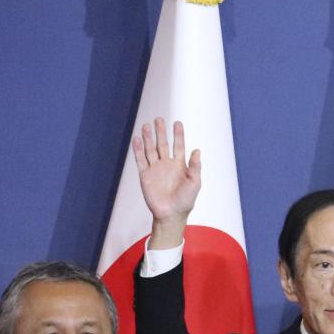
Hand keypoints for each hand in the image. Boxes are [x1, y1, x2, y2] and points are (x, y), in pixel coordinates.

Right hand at [133, 116, 201, 249]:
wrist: (171, 214)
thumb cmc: (186, 201)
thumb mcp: (195, 183)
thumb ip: (195, 167)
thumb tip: (197, 150)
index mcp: (180, 165)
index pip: (178, 145)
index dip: (178, 134)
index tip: (177, 122)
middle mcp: (166, 164)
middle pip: (162, 144)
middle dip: (161, 132)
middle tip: (158, 119)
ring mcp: (155, 169)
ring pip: (150, 149)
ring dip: (148, 138)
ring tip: (146, 125)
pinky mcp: (145, 175)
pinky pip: (141, 160)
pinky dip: (138, 150)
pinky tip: (136, 139)